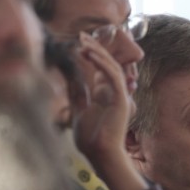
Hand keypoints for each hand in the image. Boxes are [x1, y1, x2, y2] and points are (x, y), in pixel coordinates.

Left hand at [71, 32, 129, 166]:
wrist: (99, 154)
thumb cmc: (90, 138)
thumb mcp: (78, 111)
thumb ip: (77, 94)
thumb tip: (68, 77)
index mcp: (105, 94)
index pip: (101, 68)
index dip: (92, 53)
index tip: (79, 43)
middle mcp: (114, 92)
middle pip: (108, 63)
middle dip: (96, 48)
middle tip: (83, 35)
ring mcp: (119, 95)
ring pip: (111, 66)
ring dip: (98, 52)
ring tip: (84, 42)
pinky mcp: (121, 99)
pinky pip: (113, 76)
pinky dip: (102, 63)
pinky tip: (90, 54)